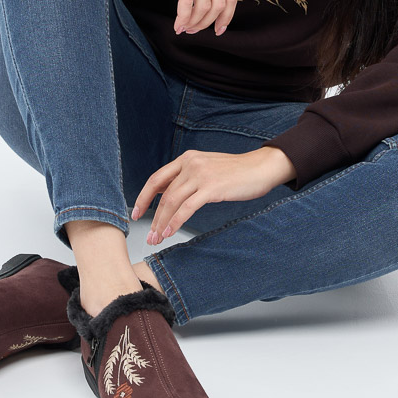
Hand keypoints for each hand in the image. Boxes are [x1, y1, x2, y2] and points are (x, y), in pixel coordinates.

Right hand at [121, 0, 238, 35]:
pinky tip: (177, 25)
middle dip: (209, 24)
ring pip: (203, 7)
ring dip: (194, 23)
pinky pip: (186, 2)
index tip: (220, 29)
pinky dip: (183, 17)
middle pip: (219, 5)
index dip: (227, 16)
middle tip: (197, 31)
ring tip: (185, 28)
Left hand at [131, 147, 292, 243]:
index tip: (136, 213)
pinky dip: (175, 222)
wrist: (261, 168)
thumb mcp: (207, 167)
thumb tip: (168, 193)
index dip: (143, 197)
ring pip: (172, 201)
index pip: (157, 179)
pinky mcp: (212, 188)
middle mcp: (190, 164)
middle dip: (153, 216)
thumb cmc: (237, 172)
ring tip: (157, 238)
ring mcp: (201, 175)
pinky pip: (187, 208)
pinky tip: (170, 232)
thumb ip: (188, 177)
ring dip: (162, 223)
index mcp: (187, 159)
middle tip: (148, 235)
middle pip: (163, 193)